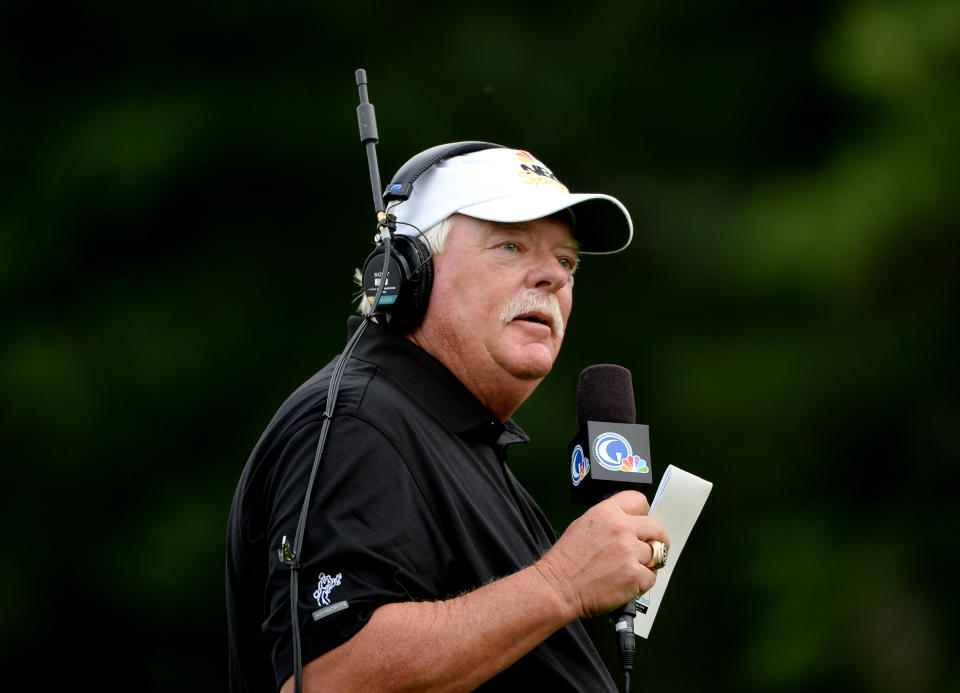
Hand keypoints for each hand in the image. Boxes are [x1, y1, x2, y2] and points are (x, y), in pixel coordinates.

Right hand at [535, 491, 668, 619]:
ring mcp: (629, 551)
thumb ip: (610, 520)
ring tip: (631, 569)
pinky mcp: (634, 575)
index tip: (645, 523)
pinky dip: (642, 583)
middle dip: (657, 540)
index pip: (640, 501)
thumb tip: (631, 525)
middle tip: (653, 548)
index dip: (644, 513)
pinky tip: (627, 582)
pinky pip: (651, 577)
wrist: (557, 587)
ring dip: (648, 563)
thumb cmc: (566, 561)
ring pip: (656, 554)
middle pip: (656, 528)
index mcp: (607, 512)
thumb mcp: (584, 525)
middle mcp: (620, 528)